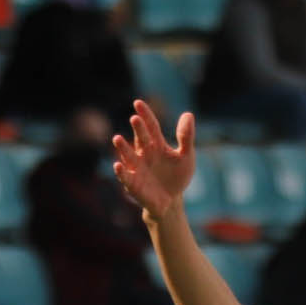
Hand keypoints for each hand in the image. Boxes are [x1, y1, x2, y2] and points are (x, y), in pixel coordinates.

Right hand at [113, 98, 196, 220]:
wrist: (171, 201)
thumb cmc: (176, 176)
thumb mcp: (186, 156)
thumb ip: (186, 136)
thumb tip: (188, 114)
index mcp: (156, 144)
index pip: (151, 126)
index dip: (145, 115)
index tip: (138, 103)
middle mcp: (144, 153)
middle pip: (140, 138)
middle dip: (137, 129)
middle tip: (135, 118)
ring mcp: (136, 167)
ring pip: (128, 155)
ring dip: (122, 148)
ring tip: (117, 138)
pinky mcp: (132, 183)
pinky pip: (125, 176)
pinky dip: (121, 171)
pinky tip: (118, 165)